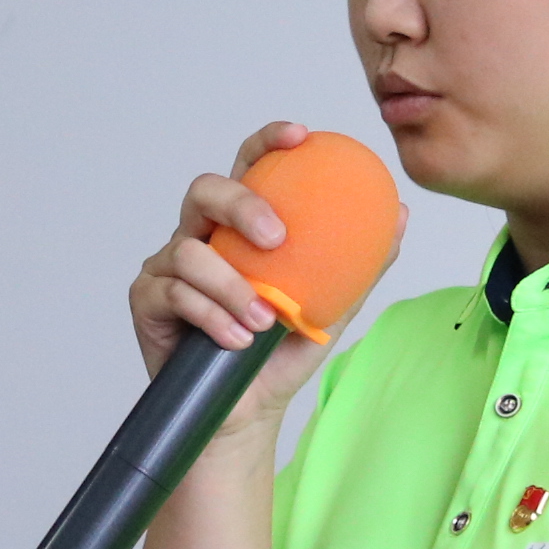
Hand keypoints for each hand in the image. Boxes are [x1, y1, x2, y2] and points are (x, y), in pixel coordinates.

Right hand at [128, 123, 336, 435]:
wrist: (247, 412)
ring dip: (231, 287)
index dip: (268, 142)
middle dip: (240, 205)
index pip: (250, 168)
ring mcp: (168, 266)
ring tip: (263, 322)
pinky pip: (174, 293)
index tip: (300, 136)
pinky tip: (236, 340)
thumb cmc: (280, 354)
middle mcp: (201, 236)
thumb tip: (401, 215)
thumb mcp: (331, 307)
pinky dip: (211, 316)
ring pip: (189, 251)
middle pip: (206, 190)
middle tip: (276, 238)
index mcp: (240, 228)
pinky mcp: (147, 299)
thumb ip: (359, 263)